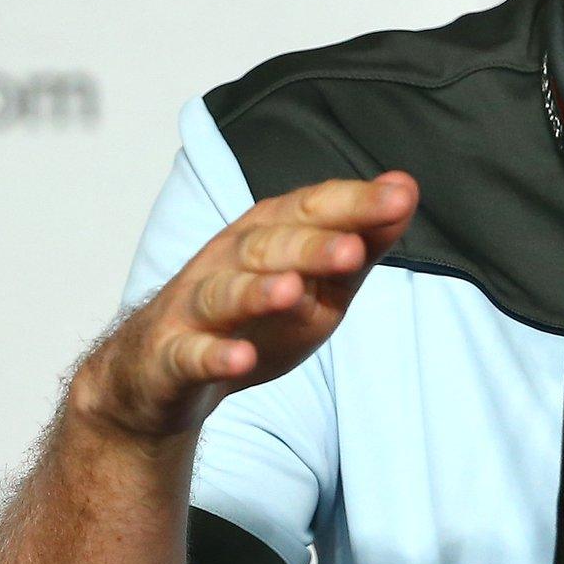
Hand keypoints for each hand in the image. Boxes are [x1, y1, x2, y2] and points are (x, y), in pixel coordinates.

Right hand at [72, 171, 418, 440]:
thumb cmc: (254, 318)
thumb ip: (361, 244)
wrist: (157, 373)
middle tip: (352, 249)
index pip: (312, 209)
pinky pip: (189, 354)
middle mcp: (228, 261)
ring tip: (291, 291)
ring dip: (256, 292)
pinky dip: (213, 356)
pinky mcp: (169, 357)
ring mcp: (194, 308)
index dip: (355, 203)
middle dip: (311, 247)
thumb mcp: (320, 286)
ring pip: (224, 293)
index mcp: (267, 235)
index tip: (401, 195)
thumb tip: (405, 190)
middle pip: (269, 247)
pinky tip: (239, 359)